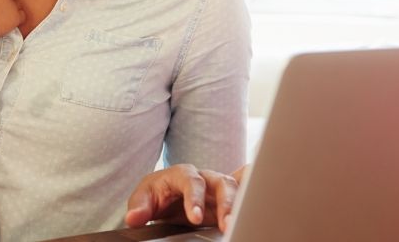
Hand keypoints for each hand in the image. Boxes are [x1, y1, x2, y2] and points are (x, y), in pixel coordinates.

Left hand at [125, 164, 247, 231]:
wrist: (165, 195)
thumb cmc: (156, 194)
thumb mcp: (143, 200)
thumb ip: (139, 208)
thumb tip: (134, 218)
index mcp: (182, 174)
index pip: (191, 182)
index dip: (194, 199)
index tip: (194, 218)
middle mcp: (204, 176)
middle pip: (221, 182)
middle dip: (226, 203)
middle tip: (227, 224)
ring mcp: (218, 186)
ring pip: (235, 188)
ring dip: (240, 205)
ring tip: (239, 224)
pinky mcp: (227, 197)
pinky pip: (247, 186)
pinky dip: (256, 186)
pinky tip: (265, 195)